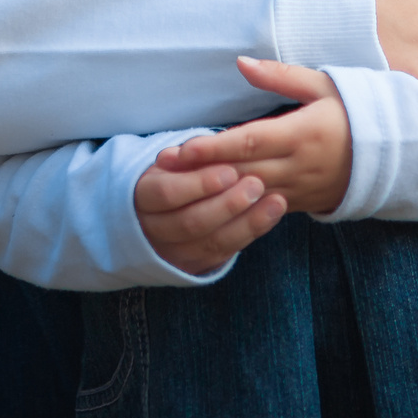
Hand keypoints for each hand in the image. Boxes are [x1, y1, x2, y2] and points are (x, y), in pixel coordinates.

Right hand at [135, 157, 286, 275]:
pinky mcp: (193, 266)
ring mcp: (171, 253)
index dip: (200, 183)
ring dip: (247, 222)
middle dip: (228, 204)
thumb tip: (191, 150)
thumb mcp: (172, 161)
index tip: (230, 171)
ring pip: (210, 242)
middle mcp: (151, 230)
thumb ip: (186, 158)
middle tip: (258, 185)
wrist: (160, 211)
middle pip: (191, 222)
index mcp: (141, 198)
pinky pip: (223, 253)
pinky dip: (250, 234)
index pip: (168, 193)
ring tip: (276, 201)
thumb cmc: (173, 174)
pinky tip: (271, 216)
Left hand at [148, 58, 353, 217]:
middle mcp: (299, 165)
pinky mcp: (299, 203)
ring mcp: (299, 189)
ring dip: (212, 192)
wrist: (392, 154)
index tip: (182, 148)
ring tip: (174, 185)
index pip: (250, 142)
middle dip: (200, 171)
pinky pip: (261, 208)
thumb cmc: (353, 110)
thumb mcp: (322, 85)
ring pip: (248, 194)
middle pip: (241, 171)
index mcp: (303, 133)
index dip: (214, 147)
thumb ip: (280, 76)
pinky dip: (235, 206)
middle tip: (161, 167)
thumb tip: (241, 63)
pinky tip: (206, 203)